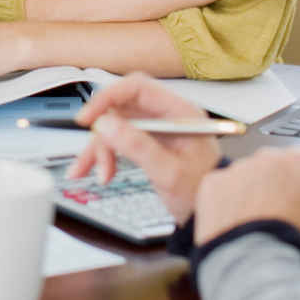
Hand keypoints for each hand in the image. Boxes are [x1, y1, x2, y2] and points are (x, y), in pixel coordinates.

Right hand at [65, 73, 222, 224]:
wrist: (211, 212)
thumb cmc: (202, 192)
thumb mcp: (170, 173)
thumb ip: (138, 147)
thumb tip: (106, 125)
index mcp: (179, 111)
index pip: (137, 87)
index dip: (108, 98)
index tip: (88, 118)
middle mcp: (165, 114)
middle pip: (122, 107)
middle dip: (103, 130)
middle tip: (92, 150)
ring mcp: (155, 127)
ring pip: (115, 125)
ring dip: (102, 149)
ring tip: (100, 173)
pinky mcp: (147, 140)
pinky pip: (118, 140)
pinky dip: (106, 155)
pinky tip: (99, 171)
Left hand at [194, 147, 299, 259]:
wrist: (252, 269)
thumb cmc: (294, 246)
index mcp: (297, 162)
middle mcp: (264, 158)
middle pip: (277, 164)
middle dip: (282, 183)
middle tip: (284, 216)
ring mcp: (235, 169)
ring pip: (250, 174)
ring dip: (255, 190)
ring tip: (260, 224)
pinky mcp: (212, 182)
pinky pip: (225, 185)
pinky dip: (231, 200)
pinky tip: (240, 223)